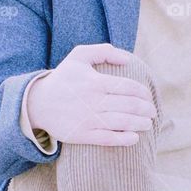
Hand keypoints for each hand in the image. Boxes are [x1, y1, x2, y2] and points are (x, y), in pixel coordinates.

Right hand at [26, 43, 157, 147]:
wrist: (37, 103)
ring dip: (140, 124)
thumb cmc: (62, 79)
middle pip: (130, 105)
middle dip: (147, 109)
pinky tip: (134, 138)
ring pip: (123, 122)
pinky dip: (125, 139)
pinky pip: (109, 139)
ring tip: (147, 124)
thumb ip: (103, 52)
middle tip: (152, 112)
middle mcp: (93, 101)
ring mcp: (88, 119)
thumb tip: (126, 59)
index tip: (148, 97)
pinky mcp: (82, 135)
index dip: (144, 93)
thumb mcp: (78, 56)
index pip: (129, 87)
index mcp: (95, 82)